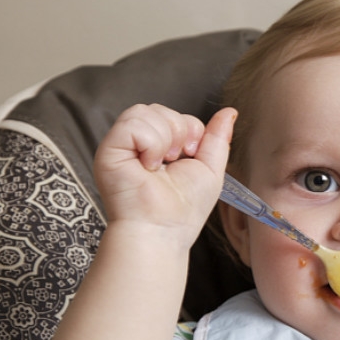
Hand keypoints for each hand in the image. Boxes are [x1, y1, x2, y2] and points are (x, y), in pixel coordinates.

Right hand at [94, 103, 235, 244]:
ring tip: (161, 165)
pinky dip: (151, 143)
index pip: (173, 114)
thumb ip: (218, 138)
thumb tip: (229, 112)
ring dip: (165, 138)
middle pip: (159, 108)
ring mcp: (121, 146)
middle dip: (179, 131)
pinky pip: (133, 123)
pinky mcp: (109, 150)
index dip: (190, 128)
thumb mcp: (210, 168)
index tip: (190, 155)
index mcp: (158, 146)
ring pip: (145, 111)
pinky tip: (149, 166)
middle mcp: (137, 144)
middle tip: (175, 161)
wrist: (163, 231)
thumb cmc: (183, 210)